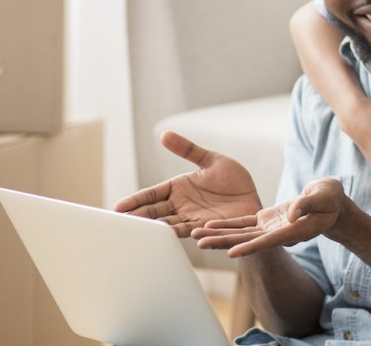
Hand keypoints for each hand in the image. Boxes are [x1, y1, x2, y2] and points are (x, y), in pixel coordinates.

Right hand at [113, 131, 261, 236]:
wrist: (253, 197)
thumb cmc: (232, 179)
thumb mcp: (211, 160)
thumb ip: (188, 150)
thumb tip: (164, 134)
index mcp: (179, 187)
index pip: (152, 194)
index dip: (135, 200)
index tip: (117, 207)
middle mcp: (182, 205)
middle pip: (155, 213)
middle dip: (137, 218)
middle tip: (118, 225)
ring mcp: (194, 218)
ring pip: (170, 225)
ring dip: (157, 229)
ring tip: (141, 233)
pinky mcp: (209, 228)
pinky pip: (194, 231)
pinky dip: (185, 233)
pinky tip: (174, 235)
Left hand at [192, 178, 346, 256]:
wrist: (330, 202)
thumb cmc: (330, 198)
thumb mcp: (323, 197)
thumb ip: (307, 205)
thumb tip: (292, 214)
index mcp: (294, 231)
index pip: (268, 241)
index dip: (250, 247)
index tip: (231, 253)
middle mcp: (278, 234)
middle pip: (247, 241)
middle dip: (222, 242)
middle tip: (199, 243)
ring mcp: (270, 228)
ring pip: (241, 233)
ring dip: (218, 235)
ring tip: (196, 235)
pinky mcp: (266, 220)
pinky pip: (243, 223)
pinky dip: (227, 224)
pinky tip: (209, 225)